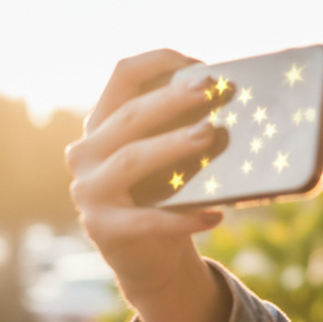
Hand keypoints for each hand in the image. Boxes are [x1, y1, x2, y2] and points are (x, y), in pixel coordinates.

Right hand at [66, 50, 231, 321]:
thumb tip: (236, 105)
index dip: (158, 62)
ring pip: (131, 160)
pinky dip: (185, 218)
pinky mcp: (103, 228)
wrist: (147, 259)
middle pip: (129, 116)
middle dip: (172, 100)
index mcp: (102, 125)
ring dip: (172, 145)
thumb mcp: (171, 161)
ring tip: (209, 135)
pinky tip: (216, 216)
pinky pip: (148, 220)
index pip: (123, 77)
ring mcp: (89, 191)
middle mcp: (86, 152)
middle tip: (211, 89)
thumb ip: (185, 132)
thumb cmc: (165, 198)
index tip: (200, 63)